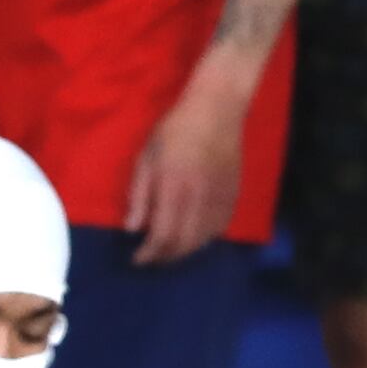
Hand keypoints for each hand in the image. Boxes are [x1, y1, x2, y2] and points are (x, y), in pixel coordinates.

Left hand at [124, 68, 254, 265]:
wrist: (217, 108)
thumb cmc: (175, 129)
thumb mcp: (147, 157)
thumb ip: (140, 195)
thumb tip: (133, 229)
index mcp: (174, 187)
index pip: (162, 235)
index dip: (149, 254)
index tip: (137, 259)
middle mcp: (199, 197)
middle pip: (183, 244)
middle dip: (164, 257)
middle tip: (152, 258)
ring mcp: (219, 197)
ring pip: (203, 240)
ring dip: (183, 251)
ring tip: (169, 250)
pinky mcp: (234, 194)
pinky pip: (219, 228)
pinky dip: (204, 239)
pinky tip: (193, 236)